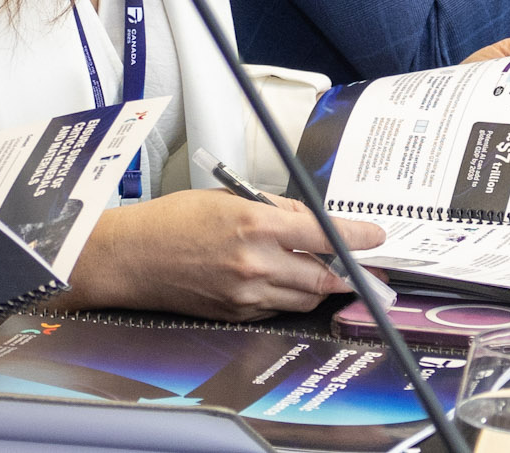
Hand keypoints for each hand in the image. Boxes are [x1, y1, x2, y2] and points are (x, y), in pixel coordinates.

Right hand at [65, 189, 384, 320]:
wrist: (133, 257)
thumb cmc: (173, 220)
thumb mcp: (226, 198)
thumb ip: (272, 208)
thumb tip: (308, 220)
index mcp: (254, 223)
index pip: (323, 233)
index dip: (357, 236)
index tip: (376, 236)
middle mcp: (255, 262)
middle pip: (323, 275)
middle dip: (348, 271)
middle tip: (363, 266)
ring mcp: (246, 293)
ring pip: (305, 296)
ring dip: (321, 286)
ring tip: (328, 274)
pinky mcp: (237, 312)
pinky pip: (279, 308)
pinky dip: (289, 296)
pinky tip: (287, 282)